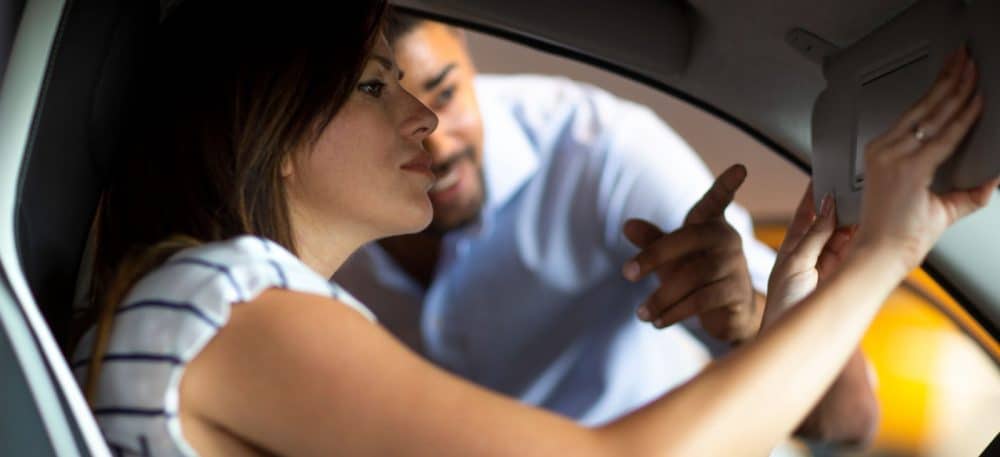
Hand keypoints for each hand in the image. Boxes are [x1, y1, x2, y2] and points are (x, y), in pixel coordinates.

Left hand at [622, 165, 758, 341]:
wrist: (726, 314)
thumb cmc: (695, 275)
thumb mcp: (670, 257)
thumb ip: (651, 241)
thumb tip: (628, 226)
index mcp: (711, 224)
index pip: (718, 200)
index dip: (727, 185)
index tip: (740, 168)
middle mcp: (728, 240)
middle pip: (689, 239)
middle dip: (653, 255)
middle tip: (626, 273)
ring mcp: (736, 266)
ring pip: (694, 276)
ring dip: (662, 296)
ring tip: (640, 313)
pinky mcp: (737, 293)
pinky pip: (703, 300)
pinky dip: (675, 312)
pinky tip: (658, 322)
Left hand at [764, 184, 856, 326]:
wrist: (796, 340)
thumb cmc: (784, 306)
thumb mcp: (795, 263)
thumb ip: (813, 235)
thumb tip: (827, 206)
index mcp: (792, 250)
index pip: (806, 215)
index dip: (815, 196)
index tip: (824, 175)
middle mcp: (813, 256)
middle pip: (829, 222)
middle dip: (840, 204)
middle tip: (852, 182)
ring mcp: (831, 267)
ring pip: (846, 235)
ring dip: (854, 218)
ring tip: (864, 197)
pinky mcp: (846, 277)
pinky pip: (856, 251)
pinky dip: (863, 236)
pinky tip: (871, 221)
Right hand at [857, 47, 998, 270]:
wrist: (879, 256)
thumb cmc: (896, 235)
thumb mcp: (937, 208)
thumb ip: (967, 193)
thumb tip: (993, 182)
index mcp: (884, 154)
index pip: (917, 113)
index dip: (938, 90)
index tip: (953, 74)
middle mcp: (885, 151)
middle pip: (923, 106)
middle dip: (949, 79)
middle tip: (965, 59)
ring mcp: (893, 158)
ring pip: (932, 115)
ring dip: (956, 89)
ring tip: (972, 72)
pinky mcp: (906, 168)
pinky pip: (943, 138)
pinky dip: (962, 119)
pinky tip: (975, 104)